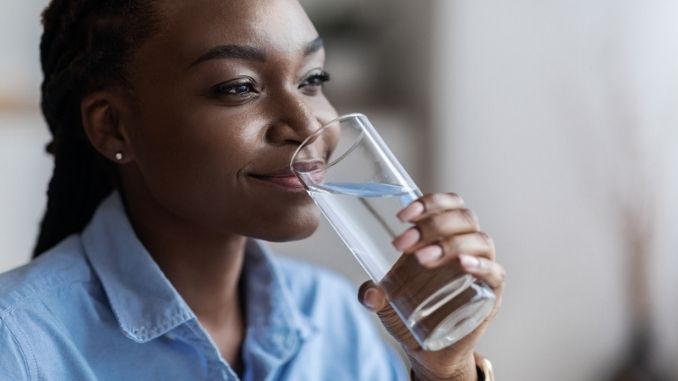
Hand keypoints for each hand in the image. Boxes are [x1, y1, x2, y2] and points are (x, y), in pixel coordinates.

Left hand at [358, 193, 504, 380]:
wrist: (427, 349)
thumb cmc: (409, 312)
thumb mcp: (385, 300)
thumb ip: (372, 294)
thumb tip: (370, 294)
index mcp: (445, 235)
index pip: (449, 204)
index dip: (430, 203)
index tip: (402, 216)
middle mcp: (467, 245)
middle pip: (463, 218)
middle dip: (432, 225)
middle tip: (402, 244)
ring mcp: (482, 268)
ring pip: (479, 241)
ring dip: (451, 243)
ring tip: (422, 258)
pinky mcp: (491, 294)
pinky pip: (495, 272)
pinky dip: (481, 265)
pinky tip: (464, 265)